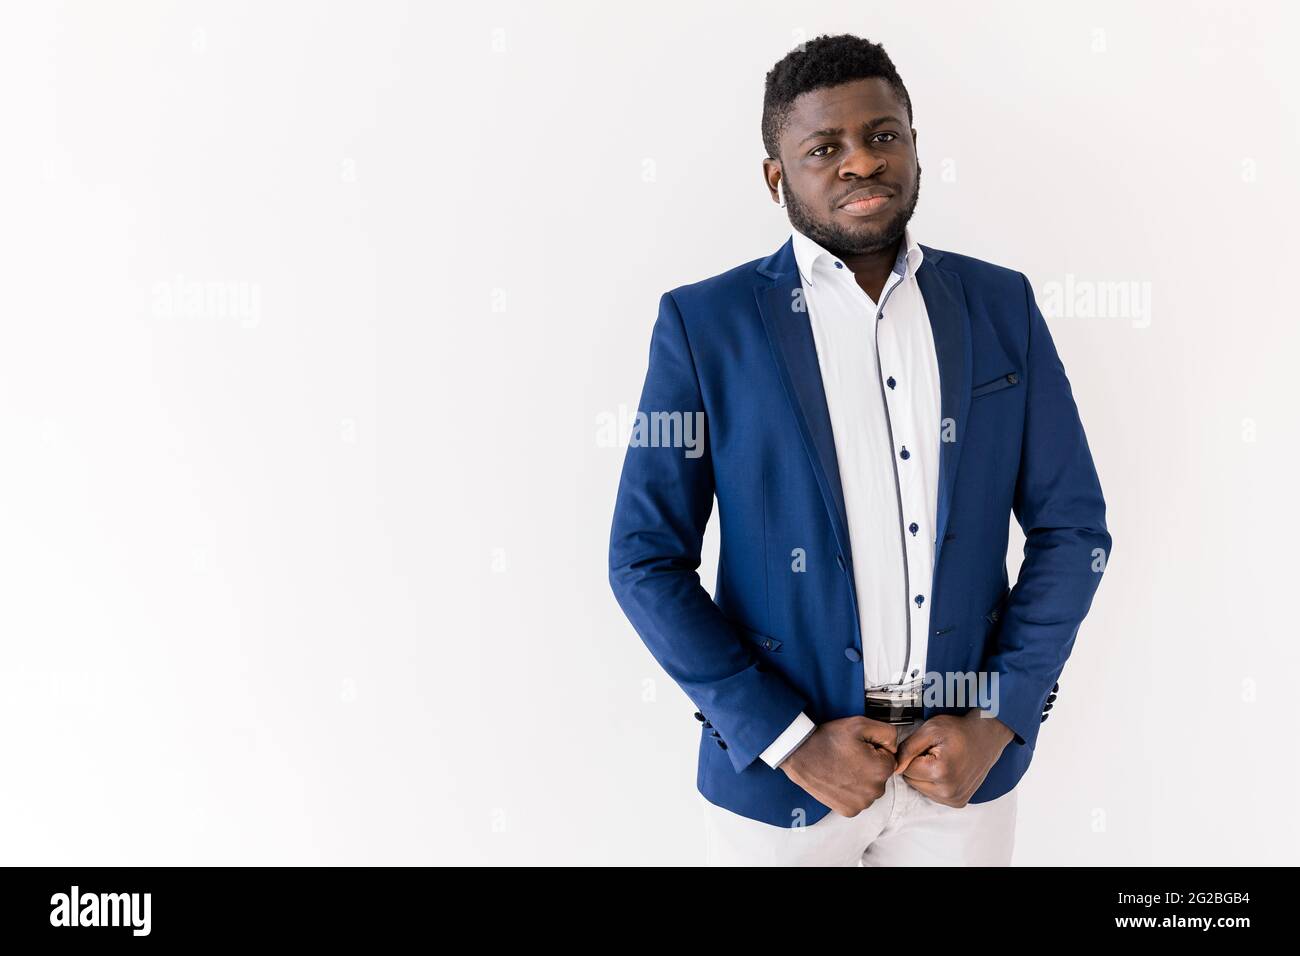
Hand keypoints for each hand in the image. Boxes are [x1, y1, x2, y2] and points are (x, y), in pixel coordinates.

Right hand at [779, 716, 898, 816]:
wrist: (800, 754)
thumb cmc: (829, 738)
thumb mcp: (861, 724)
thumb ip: (888, 733)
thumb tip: (893, 747)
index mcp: (882, 769)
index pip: (888, 757)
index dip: (873, 749)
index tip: (857, 747)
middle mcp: (876, 791)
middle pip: (880, 775)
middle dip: (869, 765)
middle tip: (848, 756)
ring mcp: (862, 804)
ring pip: (869, 788)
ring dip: (860, 779)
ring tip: (841, 767)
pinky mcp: (849, 811)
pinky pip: (858, 800)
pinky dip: (850, 791)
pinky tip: (838, 779)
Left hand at [892, 711, 1014, 807]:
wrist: (986, 737)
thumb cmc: (959, 730)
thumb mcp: (930, 730)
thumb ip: (908, 749)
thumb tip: (895, 768)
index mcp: (940, 772)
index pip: (906, 769)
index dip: (914, 754)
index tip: (929, 747)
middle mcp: (948, 791)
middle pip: (912, 781)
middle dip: (919, 766)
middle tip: (936, 753)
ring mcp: (954, 799)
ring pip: (921, 789)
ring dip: (926, 775)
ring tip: (943, 761)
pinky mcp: (958, 802)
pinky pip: (933, 795)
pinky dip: (936, 783)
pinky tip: (948, 771)